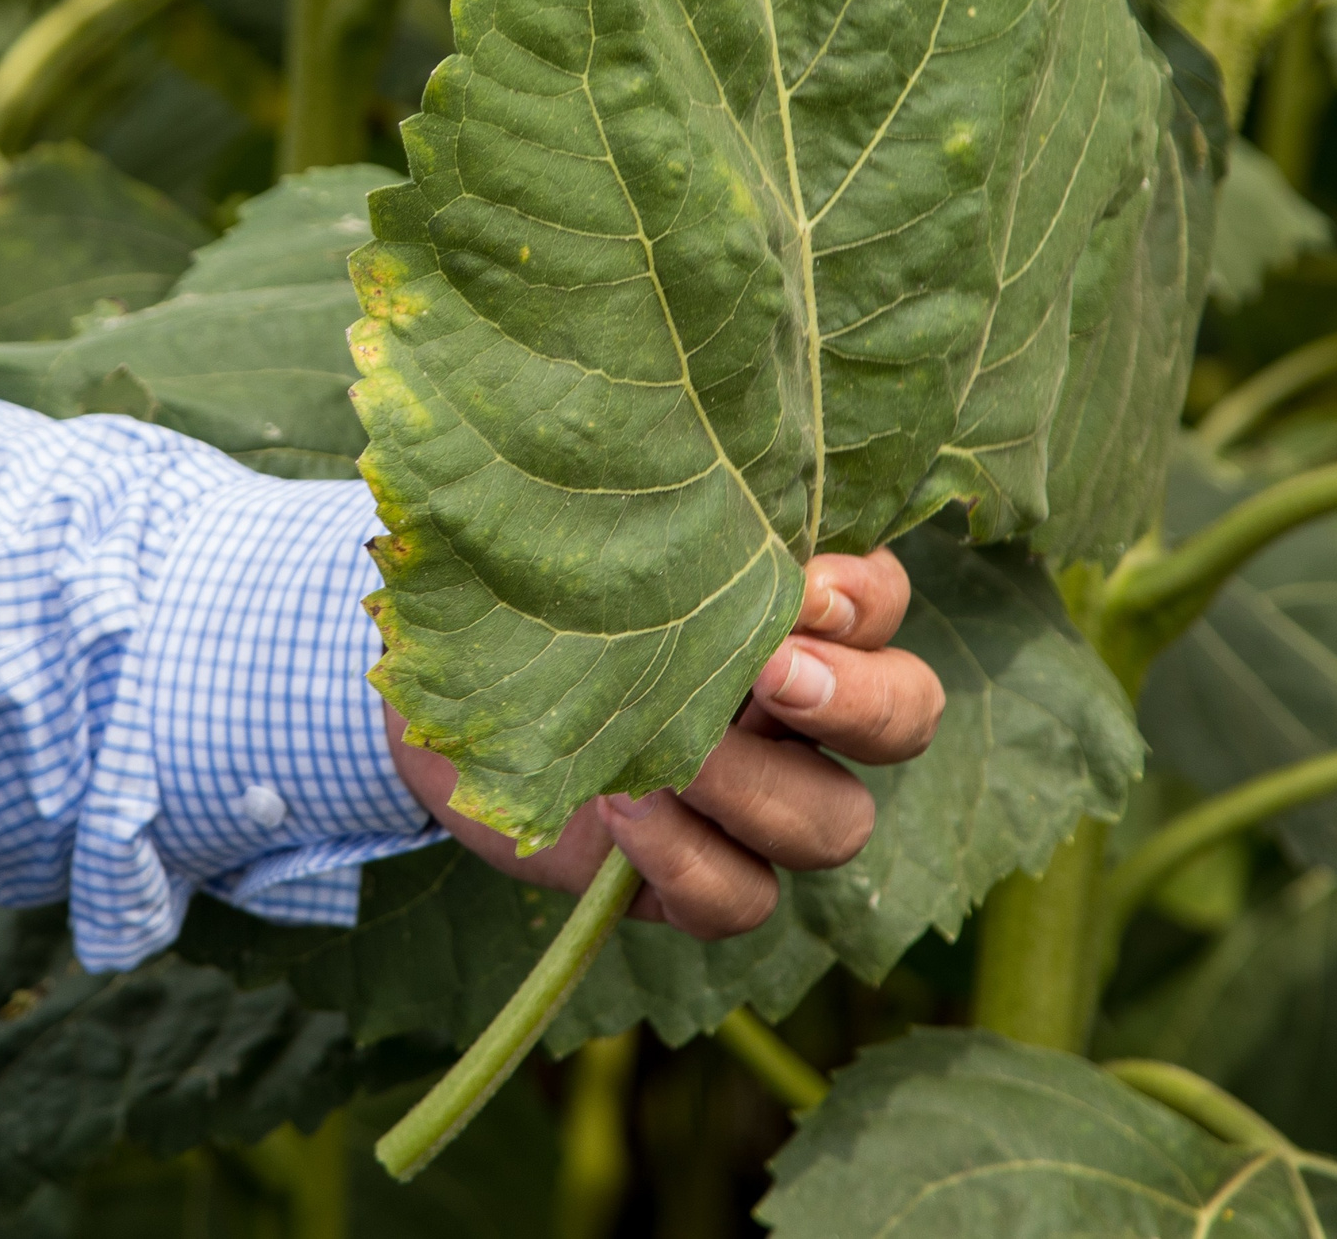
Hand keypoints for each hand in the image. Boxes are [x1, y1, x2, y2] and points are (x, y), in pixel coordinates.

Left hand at [382, 548, 944, 938]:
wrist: (428, 692)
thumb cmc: (511, 583)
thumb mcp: (563, 525)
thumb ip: (628, 493)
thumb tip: (635, 434)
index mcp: (789, 609)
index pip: (884, 600)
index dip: (865, 599)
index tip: (799, 583)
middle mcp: (799, 705)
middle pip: (908, 717)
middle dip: (857, 702)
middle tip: (768, 675)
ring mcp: (757, 800)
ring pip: (836, 824)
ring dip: (759, 792)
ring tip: (668, 758)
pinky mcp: (698, 878)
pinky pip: (744, 901)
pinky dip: (692, 864)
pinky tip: (621, 815)